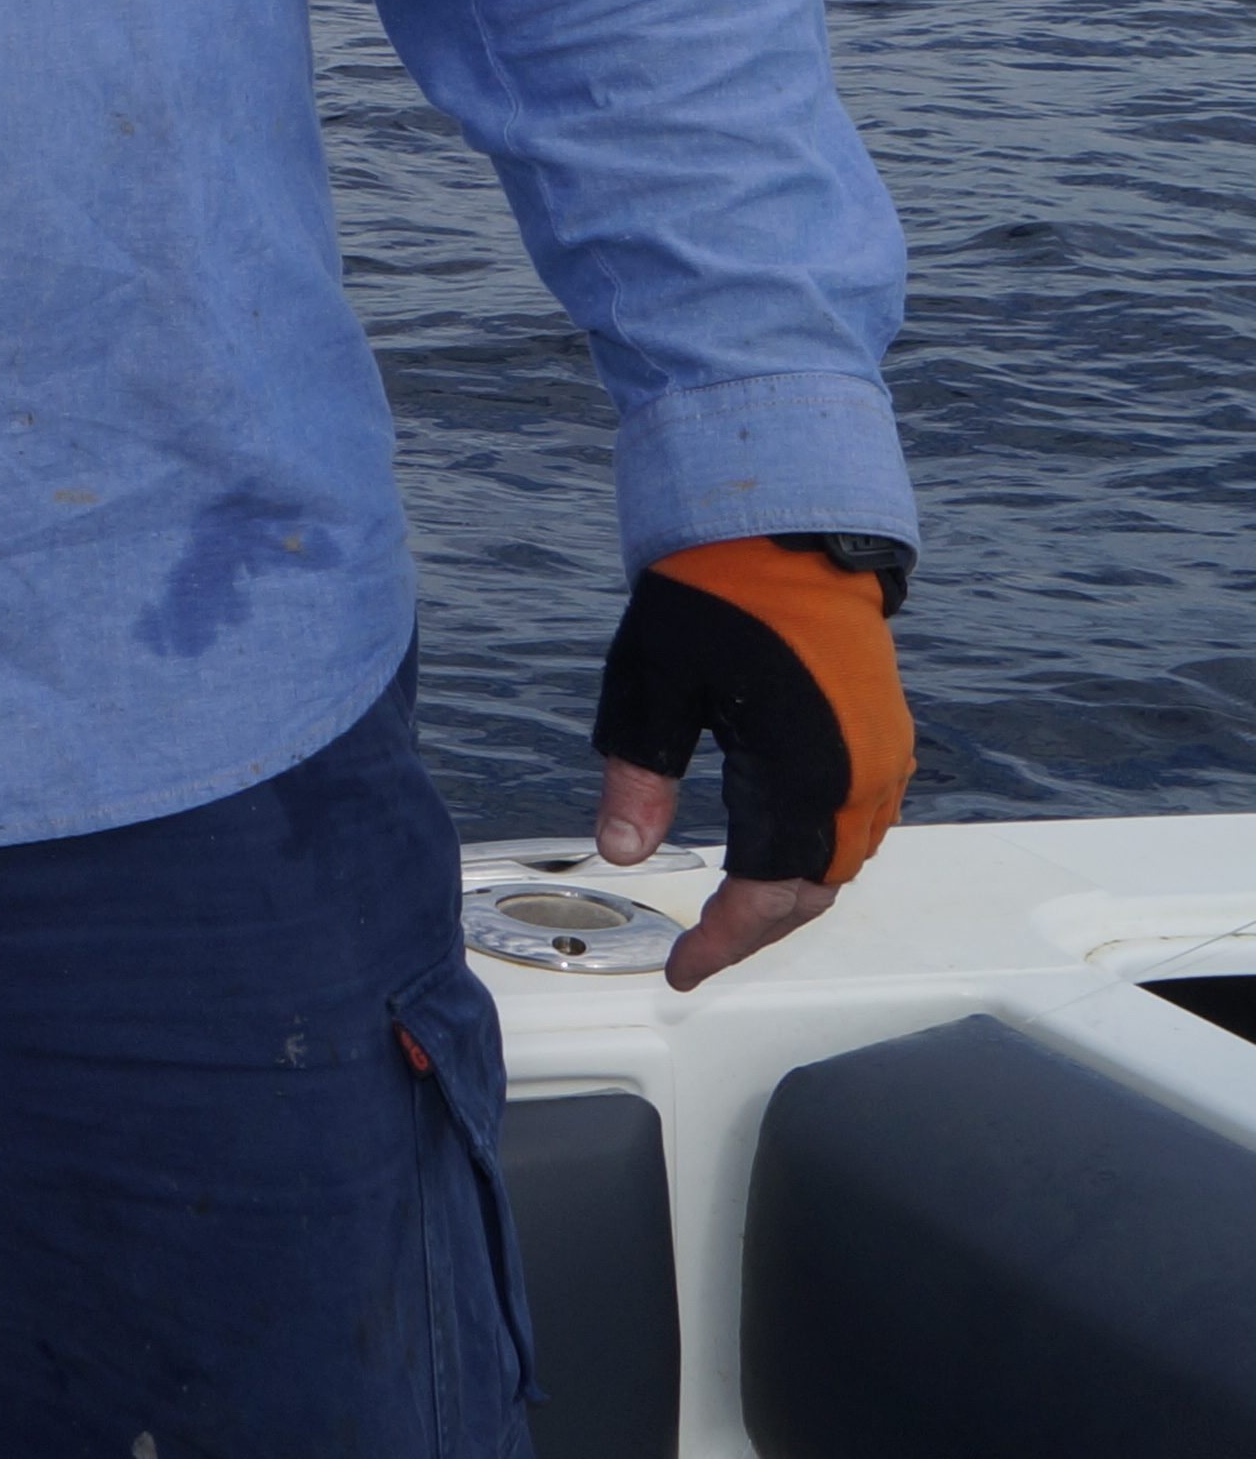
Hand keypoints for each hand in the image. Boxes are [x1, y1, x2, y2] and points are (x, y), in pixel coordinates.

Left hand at [589, 536, 914, 990]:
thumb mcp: (653, 682)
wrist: (794, 532)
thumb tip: (620, 855)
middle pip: (811, 893)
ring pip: (841, 865)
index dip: (724, 940)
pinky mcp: (885, 740)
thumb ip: (638, 773)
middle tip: (697, 953)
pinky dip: (815, 861)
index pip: (766, 894)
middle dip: (754, 931)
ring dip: (789, 900)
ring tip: (729, 918)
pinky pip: (859, 828)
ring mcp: (880, 760)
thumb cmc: (718, 594)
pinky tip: (773, 861)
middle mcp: (857, 779)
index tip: (681, 971)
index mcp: (801, 773)